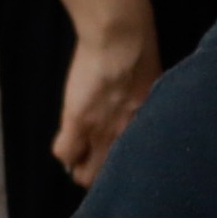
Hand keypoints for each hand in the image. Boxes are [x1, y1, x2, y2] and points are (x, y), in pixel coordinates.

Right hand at [51, 4, 161, 185]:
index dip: (121, 169)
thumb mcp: (153, 90)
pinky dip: (64, 150)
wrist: (123, 38)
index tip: (116, 160)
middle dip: (100, 174)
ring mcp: (101, 134)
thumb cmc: (143, 54)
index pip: (133, 172)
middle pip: (108, 179)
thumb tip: (141, 116)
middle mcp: (126, 139)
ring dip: (81, 164)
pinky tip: (69, 136)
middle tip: (94, 158)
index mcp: (146, 132)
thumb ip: (145, 111)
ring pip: (84, 175)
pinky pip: (63, 153)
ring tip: (81, 148)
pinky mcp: (78, 121)